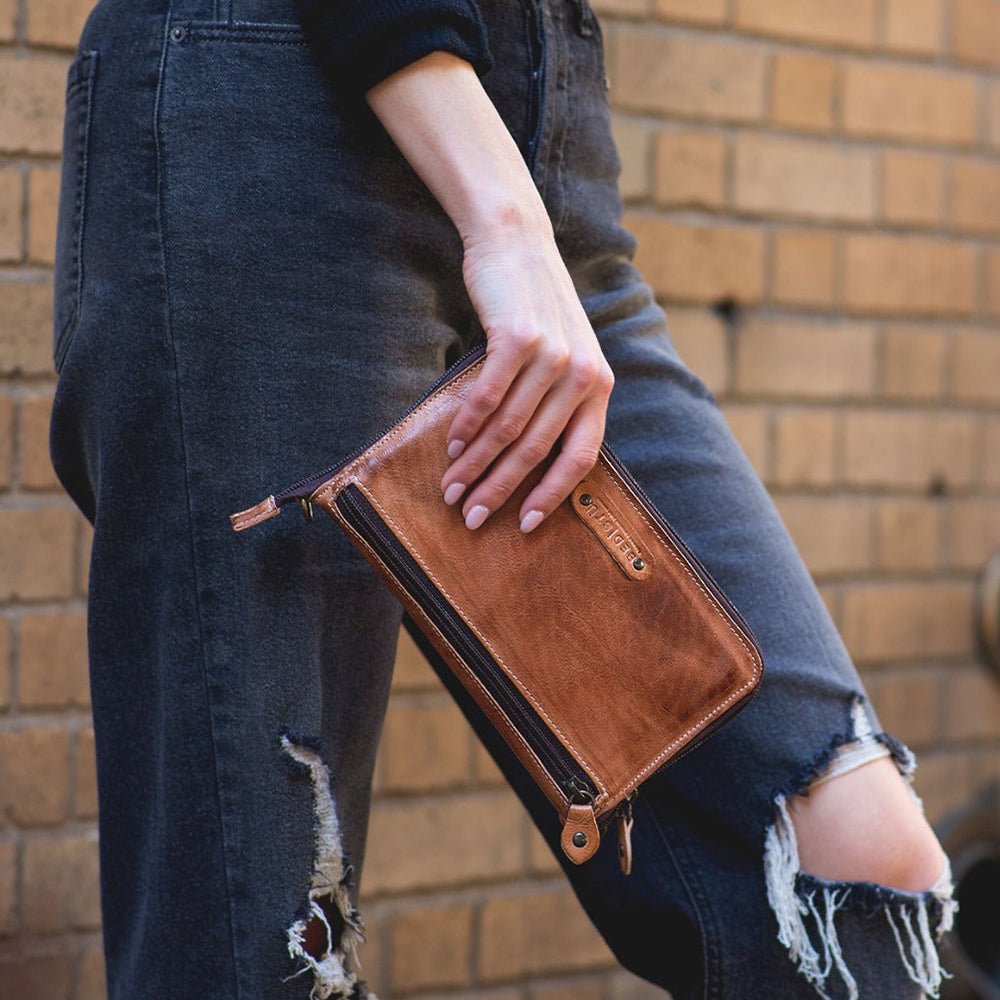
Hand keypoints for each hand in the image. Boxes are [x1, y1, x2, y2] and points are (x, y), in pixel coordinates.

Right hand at [441, 221, 613, 532]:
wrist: (516, 243)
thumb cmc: (534, 308)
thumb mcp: (564, 354)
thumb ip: (557, 401)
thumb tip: (526, 461)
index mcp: (599, 385)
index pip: (580, 456)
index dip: (552, 495)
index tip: (525, 525)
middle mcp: (582, 374)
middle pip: (536, 450)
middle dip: (500, 489)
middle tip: (471, 516)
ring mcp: (552, 355)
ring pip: (507, 428)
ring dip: (475, 464)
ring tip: (451, 488)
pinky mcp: (518, 338)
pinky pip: (487, 397)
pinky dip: (466, 426)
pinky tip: (451, 447)